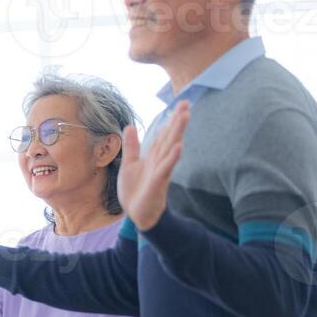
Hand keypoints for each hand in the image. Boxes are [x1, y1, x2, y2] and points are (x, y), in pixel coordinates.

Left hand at [118, 100, 188, 230]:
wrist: (137, 213)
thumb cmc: (135, 190)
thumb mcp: (129, 164)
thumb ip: (132, 146)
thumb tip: (130, 126)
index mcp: (153, 156)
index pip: (163, 134)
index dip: (170, 120)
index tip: (180, 104)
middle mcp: (159, 160)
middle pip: (169, 137)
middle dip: (177, 120)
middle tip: (187, 103)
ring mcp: (160, 170)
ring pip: (170, 148)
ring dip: (177, 132)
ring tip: (185, 116)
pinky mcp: (158, 181)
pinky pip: (166, 168)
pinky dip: (173, 157)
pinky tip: (179, 146)